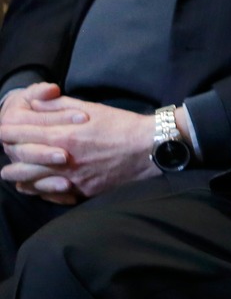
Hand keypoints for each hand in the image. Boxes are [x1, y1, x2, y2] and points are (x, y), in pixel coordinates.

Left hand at [0, 88, 158, 200]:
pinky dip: (36, 189)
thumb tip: (35, 104)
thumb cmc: (121, 125)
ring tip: (12, 170)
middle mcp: (63, 160)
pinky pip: (48, 194)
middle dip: (8, 152)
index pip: (23, 133)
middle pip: (20, 160)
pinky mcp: (80, 191)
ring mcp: (71, 178)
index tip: (1, 128)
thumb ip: (59, 106)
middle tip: (5, 147)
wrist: (149, 148)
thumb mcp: (91, 108)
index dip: (7, 130)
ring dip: (18, 174)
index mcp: (65, 135)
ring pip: (29, 181)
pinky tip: (32, 184)